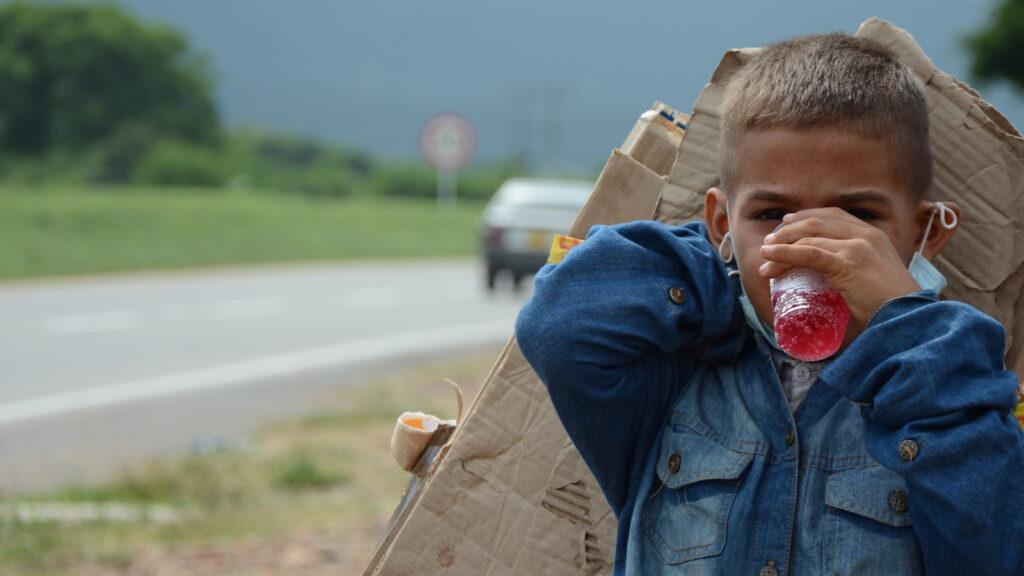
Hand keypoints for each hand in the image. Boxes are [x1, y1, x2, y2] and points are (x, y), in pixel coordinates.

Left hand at [758, 208, 920, 325]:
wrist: (908, 318)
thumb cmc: (892, 308)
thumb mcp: (875, 280)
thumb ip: (858, 275)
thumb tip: (834, 287)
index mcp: (875, 235)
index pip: (835, 215)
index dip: (807, 217)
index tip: (788, 223)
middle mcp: (866, 235)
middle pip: (817, 222)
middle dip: (789, 229)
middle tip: (770, 240)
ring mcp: (856, 247)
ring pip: (808, 237)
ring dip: (781, 245)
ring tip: (765, 255)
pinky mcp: (847, 263)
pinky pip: (807, 253)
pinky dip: (784, 254)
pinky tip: (769, 257)